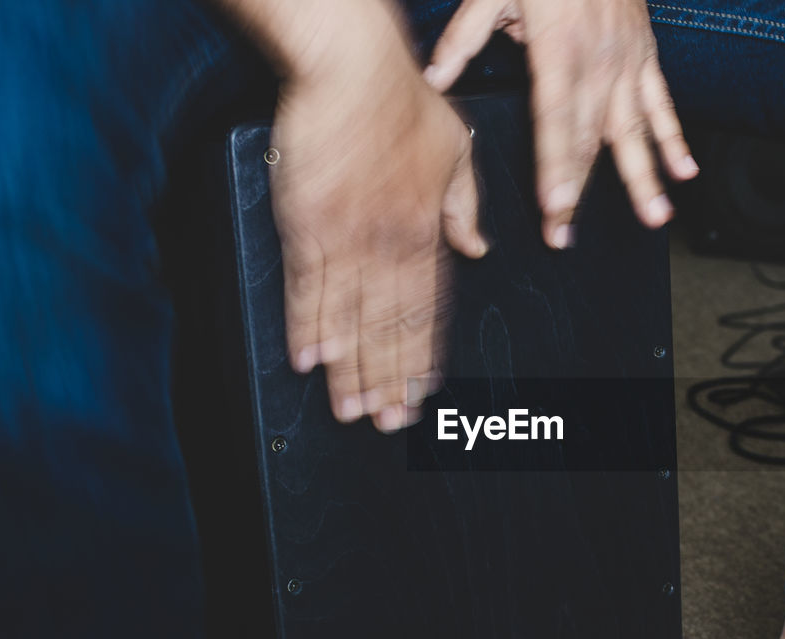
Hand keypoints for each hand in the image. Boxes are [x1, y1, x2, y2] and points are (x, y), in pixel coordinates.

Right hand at [266, 6, 487, 431]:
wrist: (352, 68)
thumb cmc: (402, 100)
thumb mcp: (456, 151)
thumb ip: (466, 205)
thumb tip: (478, 247)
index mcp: (428, 231)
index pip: (429, 310)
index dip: (424, 357)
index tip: (424, 392)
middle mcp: (391, 244)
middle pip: (391, 328)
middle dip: (391, 380)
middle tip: (389, 424)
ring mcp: (347, 239)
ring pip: (351, 319)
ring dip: (351, 369)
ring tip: (351, 410)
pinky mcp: (305, 225)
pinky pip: (308, 288)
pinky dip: (307, 326)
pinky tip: (308, 360)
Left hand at [423, 0, 697, 248]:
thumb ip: (465, 37)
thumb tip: (434, 78)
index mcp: (558, 49)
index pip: (555, 121)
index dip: (556, 168)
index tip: (555, 206)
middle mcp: (598, 62)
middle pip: (588, 139)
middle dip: (577, 191)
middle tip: (566, 235)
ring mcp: (627, 61)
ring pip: (634, 129)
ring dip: (644, 177)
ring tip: (654, 218)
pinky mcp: (645, 54)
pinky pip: (662, 103)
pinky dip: (674, 138)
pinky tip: (684, 172)